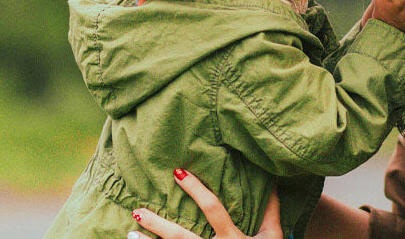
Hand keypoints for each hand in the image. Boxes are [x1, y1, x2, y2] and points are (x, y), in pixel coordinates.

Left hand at [127, 168, 281, 238]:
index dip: (196, 190)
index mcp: (233, 238)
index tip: (177, 173)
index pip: (212, 209)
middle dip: (159, 224)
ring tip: (130, 232)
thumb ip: (271, 209)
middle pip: (182, 238)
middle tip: (138, 210)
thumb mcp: (273, 235)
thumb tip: (274, 180)